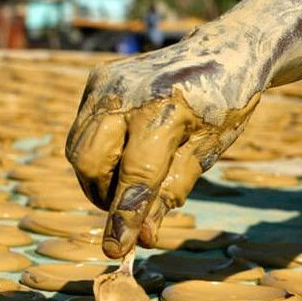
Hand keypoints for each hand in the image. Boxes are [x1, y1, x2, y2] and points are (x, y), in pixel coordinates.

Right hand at [67, 34, 263, 257]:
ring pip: (78, 149)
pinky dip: (99, 153)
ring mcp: (107, 81)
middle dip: (104, 196)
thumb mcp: (206, 153)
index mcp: (166, 109)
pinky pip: (82, 130)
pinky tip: (127, 151)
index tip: (115, 250)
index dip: (124, 216)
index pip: (135, 176)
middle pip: (89, 162)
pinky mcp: (97, 79)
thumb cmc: (221, 106)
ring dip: (98, 178)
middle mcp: (127, 91)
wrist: (223, 50)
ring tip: (131, 181)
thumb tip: (140, 238)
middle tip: (130, 210)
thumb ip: (170, 193)